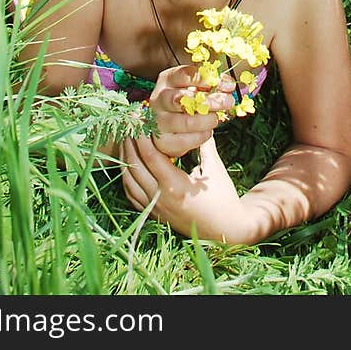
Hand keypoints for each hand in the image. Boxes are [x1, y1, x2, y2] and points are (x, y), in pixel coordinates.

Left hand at [120, 132, 247, 242]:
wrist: (224, 229)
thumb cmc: (222, 197)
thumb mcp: (214, 167)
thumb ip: (203, 143)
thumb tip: (199, 120)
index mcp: (175, 186)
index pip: (150, 156)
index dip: (142, 136)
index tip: (140, 120)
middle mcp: (161, 198)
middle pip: (135, 166)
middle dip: (130, 144)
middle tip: (129, 125)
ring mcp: (155, 209)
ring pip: (129, 182)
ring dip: (125, 160)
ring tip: (126, 141)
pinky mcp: (154, 215)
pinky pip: (132, 196)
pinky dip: (127, 178)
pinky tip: (129, 165)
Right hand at [144, 63, 235, 160]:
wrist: (170, 124)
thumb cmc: (187, 100)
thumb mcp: (197, 86)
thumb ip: (213, 83)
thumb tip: (229, 85)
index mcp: (168, 80)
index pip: (184, 75)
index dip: (205, 79)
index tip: (223, 84)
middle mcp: (159, 99)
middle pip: (182, 99)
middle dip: (208, 101)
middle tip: (227, 102)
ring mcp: (159, 121)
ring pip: (186, 122)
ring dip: (207, 121)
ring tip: (215, 118)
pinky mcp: (163, 142)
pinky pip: (186, 141)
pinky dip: (202, 136)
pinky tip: (207, 131)